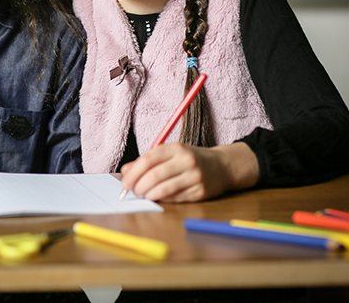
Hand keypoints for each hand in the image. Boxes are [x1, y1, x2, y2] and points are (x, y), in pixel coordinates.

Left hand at [119, 142, 259, 202]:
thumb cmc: (191, 159)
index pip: (149, 159)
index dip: (134, 172)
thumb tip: (126, 171)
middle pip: (155, 175)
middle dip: (139, 185)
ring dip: (149, 194)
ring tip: (143, 195)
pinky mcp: (200, 192)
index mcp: (177, 148)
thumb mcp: (171, 154)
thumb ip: (148, 161)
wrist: (222, 167)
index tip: (125, 182)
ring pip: (165, 188)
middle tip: (133, 191)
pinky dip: (163, 199)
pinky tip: (157, 198)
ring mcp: (195, 177)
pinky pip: (176, 198)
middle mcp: (187, 161)